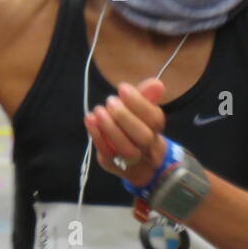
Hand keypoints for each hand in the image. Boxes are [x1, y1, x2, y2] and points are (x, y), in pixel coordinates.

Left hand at [84, 79, 167, 199]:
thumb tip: (157, 83)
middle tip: (110, 100)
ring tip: (98, 110)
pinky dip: (97, 136)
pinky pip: (107, 153)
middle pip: (143, 137)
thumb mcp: (143, 112)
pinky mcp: (113, 165)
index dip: (139, 103)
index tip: (122, 88)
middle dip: (124, 117)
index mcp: (157, 131)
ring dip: (110, 127)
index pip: (155, 119)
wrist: (139, 165)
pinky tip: (90, 120)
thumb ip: (146, 97)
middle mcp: (148, 148)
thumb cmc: (138, 129)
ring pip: (126, 149)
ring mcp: (131, 160)